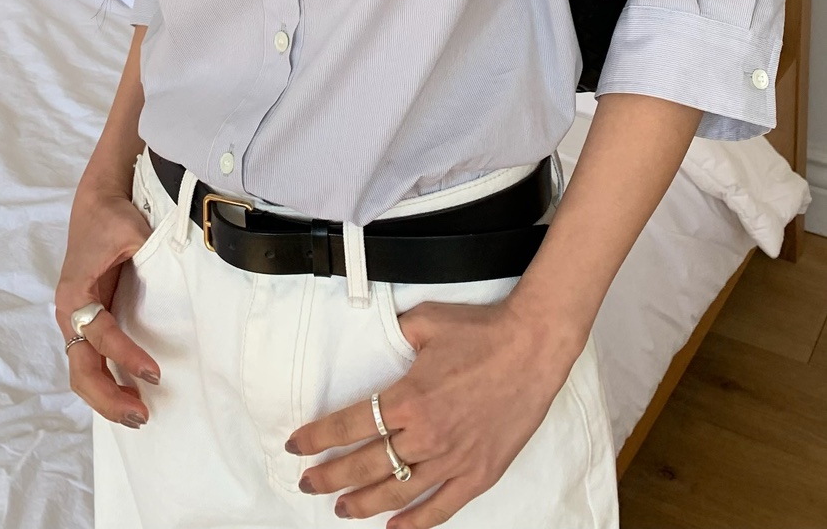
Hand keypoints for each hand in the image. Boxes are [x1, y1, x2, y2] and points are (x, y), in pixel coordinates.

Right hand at [54, 174, 161, 428]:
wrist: (97, 205)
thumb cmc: (112, 219)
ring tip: (139, 416)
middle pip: (81, 369)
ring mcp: (78, 321)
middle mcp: (71, 314)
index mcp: (76, 294)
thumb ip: (147, 253)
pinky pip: (92, 361)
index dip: (126, 355)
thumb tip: (177, 272)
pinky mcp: (90, 321)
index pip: (100, 334)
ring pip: (82, 372)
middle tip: (142, 415)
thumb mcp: (131, 231)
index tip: (154, 372)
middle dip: (109, 397)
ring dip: (106, 397)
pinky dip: (106, 382)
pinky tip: (129, 395)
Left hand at [285, 298, 585, 527]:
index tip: (297, 446)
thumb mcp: (426, 321)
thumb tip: (376, 334)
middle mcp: (426, 434)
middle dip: (329, 477)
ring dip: (363, 503)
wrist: (533, 346)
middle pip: (365, 465)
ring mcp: (453, 458)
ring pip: (398, 492)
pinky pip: (442, 507)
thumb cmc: (482, 332)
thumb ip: (395, 332)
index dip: (318, 438)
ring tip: (341, 509)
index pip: (349, 425)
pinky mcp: (479, 472)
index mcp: (408, 397)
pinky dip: (415, 523)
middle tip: (308, 483)